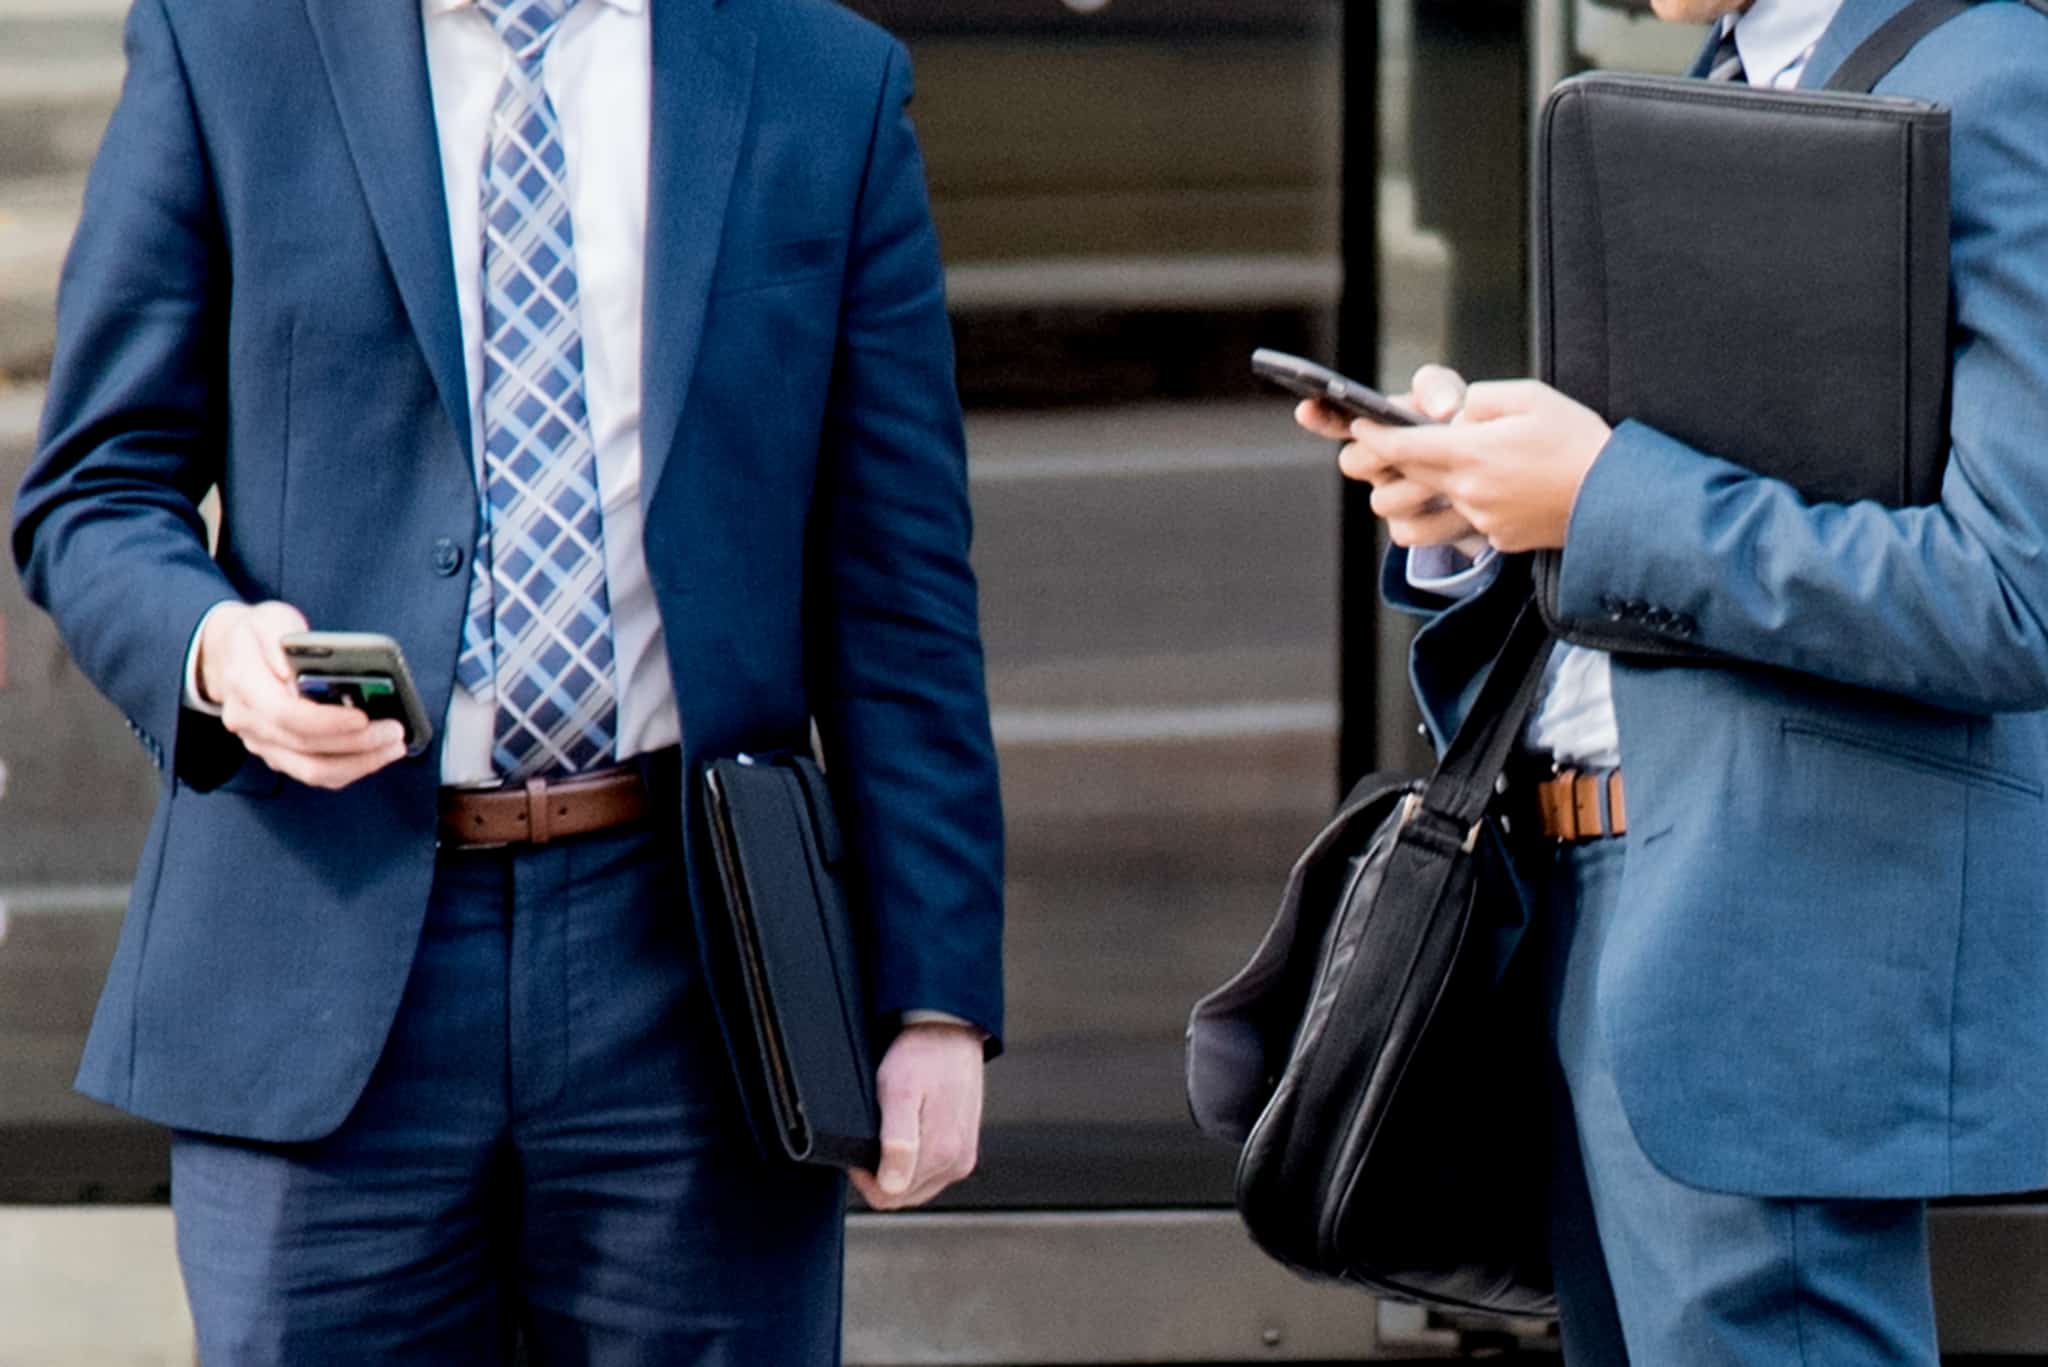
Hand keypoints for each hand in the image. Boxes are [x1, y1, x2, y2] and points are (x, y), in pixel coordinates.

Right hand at [196, 601, 409, 788]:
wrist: (230, 655)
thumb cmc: (258, 634)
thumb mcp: (269, 617)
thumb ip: (280, 636)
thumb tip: (293, 669)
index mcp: (245, 684)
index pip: (286, 714)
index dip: (327, 721)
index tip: (364, 717)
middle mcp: (248, 721)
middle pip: (305, 746)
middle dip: (356, 743)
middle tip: (395, 730)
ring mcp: (261, 742)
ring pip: (311, 770)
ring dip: (358, 763)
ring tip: (394, 745)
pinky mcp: (277, 754)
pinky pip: (314, 772)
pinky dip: (349, 768)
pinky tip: (377, 754)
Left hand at [850, 1021, 984, 1210]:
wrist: (950, 1032)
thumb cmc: (921, 1056)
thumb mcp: (899, 1092)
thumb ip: (897, 1142)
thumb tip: (893, 1185)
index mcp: (942, 1153)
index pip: (888, 1197)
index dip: (865, 1178)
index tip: (859, 1147)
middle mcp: (957, 1163)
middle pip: (902, 1195)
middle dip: (881, 1174)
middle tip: (872, 1134)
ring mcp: (962, 1159)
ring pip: (916, 1186)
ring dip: (898, 1168)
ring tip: (891, 1129)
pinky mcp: (965, 1151)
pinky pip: (931, 1173)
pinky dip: (914, 1161)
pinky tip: (908, 1133)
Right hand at [1295, 366, 1485, 554]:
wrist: (1493, 480)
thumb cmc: (1465, 431)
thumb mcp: (1454, 398)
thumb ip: (1438, 389)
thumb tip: (1443, 410)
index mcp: (1378, 428)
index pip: (1338, 420)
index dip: (1320, 416)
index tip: (1306, 408)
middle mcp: (1375, 464)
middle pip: (1352, 461)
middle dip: (1379, 454)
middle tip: (1408, 446)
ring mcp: (1388, 500)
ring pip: (1381, 501)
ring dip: (1415, 489)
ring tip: (1451, 480)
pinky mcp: (1408, 529)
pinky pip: (1408, 531)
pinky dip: (1439, 520)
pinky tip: (1465, 510)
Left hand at [1337, 375, 1611, 553]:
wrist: (1617, 497)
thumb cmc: (1578, 440)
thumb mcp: (1530, 398)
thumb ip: (1480, 400)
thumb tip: (1452, 412)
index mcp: (1470, 451)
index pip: (1400, 446)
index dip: (1372, 436)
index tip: (1359, 425)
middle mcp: (1467, 491)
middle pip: (1400, 482)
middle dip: (1382, 464)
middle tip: (1385, 447)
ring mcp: (1479, 520)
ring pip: (1420, 514)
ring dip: (1414, 497)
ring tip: (1431, 477)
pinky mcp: (1495, 540)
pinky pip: (1459, 527)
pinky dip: (1458, 510)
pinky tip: (1482, 492)